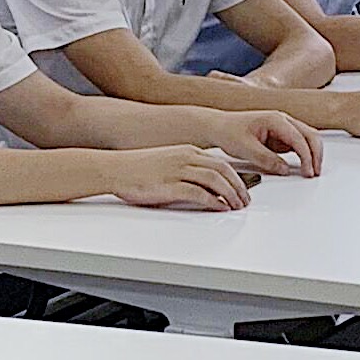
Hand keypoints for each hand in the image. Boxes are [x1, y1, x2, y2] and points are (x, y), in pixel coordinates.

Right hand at [110, 145, 252, 211]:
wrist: (113, 168)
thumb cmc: (135, 168)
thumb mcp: (166, 162)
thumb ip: (185, 171)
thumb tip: (202, 187)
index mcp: (187, 151)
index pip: (221, 163)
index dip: (236, 177)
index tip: (242, 189)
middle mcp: (186, 158)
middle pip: (223, 170)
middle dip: (239, 187)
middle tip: (245, 200)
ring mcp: (178, 171)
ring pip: (215, 180)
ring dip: (230, 195)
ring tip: (236, 206)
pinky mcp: (170, 185)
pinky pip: (199, 193)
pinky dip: (213, 201)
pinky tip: (219, 208)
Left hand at [211, 110, 322, 178]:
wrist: (220, 127)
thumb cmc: (229, 131)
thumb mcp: (245, 148)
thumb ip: (266, 159)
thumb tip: (285, 169)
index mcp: (275, 119)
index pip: (299, 138)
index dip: (306, 157)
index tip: (307, 172)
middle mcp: (283, 120)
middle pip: (311, 135)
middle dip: (316, 155)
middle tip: (314, 173)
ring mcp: (284, 128)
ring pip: (308, 139)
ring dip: (313, 155)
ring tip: (312, 172)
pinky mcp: (282, 136)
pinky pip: (300, 144)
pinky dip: (305, 155)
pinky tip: (305, 167)